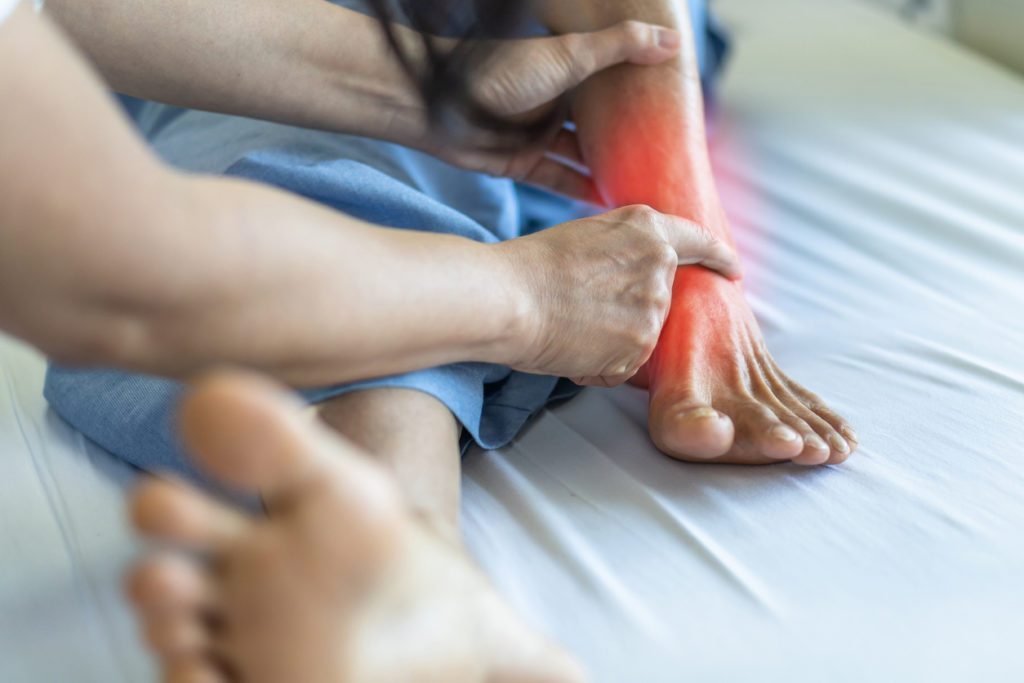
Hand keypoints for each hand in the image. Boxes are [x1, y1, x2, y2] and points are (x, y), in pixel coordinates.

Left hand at [417, 21, 682, 200]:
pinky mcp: (520, 162)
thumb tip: (673, 41)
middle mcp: (556, 102)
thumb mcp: (569, 55)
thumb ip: (618, 47)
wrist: (437, 103)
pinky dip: (580, 190)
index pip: (615, 84)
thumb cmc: (500, 72)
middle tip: (667, 163)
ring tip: (646, 188)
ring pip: (581, 156)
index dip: (642, 100)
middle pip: (600, 125)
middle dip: (630, 142)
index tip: (677, 119)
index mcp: (569, 70)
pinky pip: (557, 180)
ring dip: (608, 171)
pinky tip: (609, 202)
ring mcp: (538, 134)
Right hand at [497, 205, 740, 385]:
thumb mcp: (585, 235)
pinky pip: (624, 367)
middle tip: (583, 311)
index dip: (718, 256)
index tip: (732, 270)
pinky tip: (570, 348)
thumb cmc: (530, 267)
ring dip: (610, 341)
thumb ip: (622, 248)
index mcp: (646, 228)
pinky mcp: (640, 347)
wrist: (509, 297)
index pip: (698, 241)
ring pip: (641, 337)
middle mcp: (660, 265)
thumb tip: (631, 273)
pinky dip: (598, 366)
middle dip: (630, 313)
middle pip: (660, 300)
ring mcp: (653, 308)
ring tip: (569, 326)